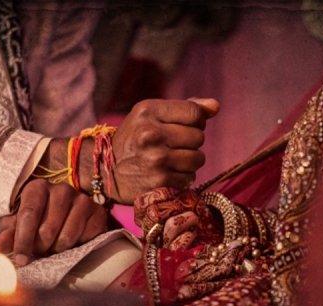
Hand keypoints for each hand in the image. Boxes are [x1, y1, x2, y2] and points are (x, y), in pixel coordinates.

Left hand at [0, 179, 107, 265]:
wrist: (70, 218)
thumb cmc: (38, 222)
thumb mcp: (19, 227)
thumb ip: (9, 235)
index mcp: (38, 188)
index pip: (29, 214)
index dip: (23, 240)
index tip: (21, 260)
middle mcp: (62, 189)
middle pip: (47, 229)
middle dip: (41, 247)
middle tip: (39, 251)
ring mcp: (83, 200)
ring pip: (66, 237)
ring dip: (57, 249)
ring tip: (54, 247)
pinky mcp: (98, 212)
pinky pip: (84, 238)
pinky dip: (76, 246)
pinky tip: (72, 243)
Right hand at [101, 98, 219, 204]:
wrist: (106, 170)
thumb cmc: (135, 138)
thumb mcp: (152, 115)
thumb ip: (185, 108)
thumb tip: (215, 107)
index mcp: (148, 110)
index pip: (195, 113)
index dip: (196, 121)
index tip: (184, 127)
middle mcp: (150, 133)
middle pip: (199, 137)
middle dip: (191, 142)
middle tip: (173, 145)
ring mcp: (155, 159)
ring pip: (198, 158)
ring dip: (189, 161)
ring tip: (171, 159)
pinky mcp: (160, 181)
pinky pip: (190, 177)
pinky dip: (182, 177)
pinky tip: (166, 173)